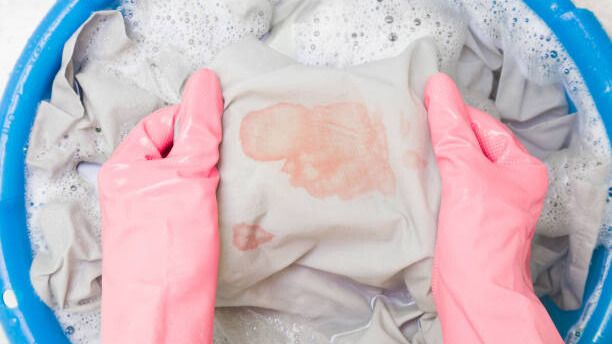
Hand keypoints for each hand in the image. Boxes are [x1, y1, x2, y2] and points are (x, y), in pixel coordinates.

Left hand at [98, 69, 222, 343]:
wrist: (167, 314)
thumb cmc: (169, 248)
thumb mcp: (188, 178)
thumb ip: (198, 130)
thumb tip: (205, 81)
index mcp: (125, 167)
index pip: (160, 123)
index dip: (190, 120)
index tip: (219, 126)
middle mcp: (133, 186)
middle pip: (174, 148)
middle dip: (203, 148)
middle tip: (230, 151)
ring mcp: (151, 210)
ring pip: (186, 174)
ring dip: (211, 172)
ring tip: (230, 178)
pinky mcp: (170, 231)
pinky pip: (192, 199)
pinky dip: (211, 195)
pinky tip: (227, 201)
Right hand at [425, 73, 561, 343]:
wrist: (473, 291)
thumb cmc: (478, 235)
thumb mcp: (464, 174)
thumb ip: (451, 129)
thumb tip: (438, 85)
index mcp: (521, 168)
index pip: (484, 126)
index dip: (454, 113)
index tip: (422, 98)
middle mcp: (510, 183)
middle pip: (472, 145)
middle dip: (444, 133)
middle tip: (411, 118)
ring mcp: (490, 201)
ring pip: (459, 165)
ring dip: (436, 154)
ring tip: (408, 139)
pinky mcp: (469, 217)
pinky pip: (451, 185)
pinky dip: (434, 176)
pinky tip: (414, 169)